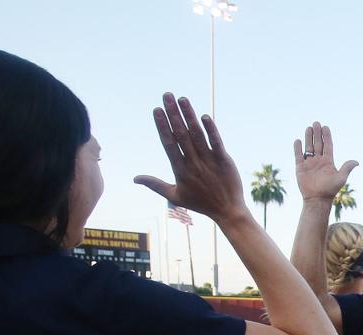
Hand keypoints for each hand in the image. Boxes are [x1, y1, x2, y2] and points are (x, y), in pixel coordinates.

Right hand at [134, 94, 246, 224]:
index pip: (169, 144)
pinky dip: (210, 129)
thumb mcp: (175, 196)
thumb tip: (135, 179)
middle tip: (166, 95)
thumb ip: (155, 184)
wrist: (227, 211)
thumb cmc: (200, 203)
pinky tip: (204, 116)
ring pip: (197, 135)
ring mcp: (209, 161)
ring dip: (189, 116)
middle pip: (181, 135)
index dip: (162, 126)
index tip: (156, 110)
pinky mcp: (224, 160)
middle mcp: (193, 164)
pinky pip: (216, 142)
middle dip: (173, 114)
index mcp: (180, 170)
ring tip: (182, 99)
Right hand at [293, 122, 357, 202]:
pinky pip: (298, 156)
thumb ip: (347, 168)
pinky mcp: (300, 168)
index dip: (327, 136)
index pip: (328, 146)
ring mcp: (309, 164)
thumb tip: (357, 162)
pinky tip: (298, 140)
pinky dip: (298, 148)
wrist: (317, 199)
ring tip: (308, 128)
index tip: (325, 127)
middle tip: (316, 123)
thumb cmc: (330, 190)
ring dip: (308, 138)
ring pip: (308, 148)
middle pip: (318, 144)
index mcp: (328, 162)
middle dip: (317, 134)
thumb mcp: (341, 178)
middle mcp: (319, 161)